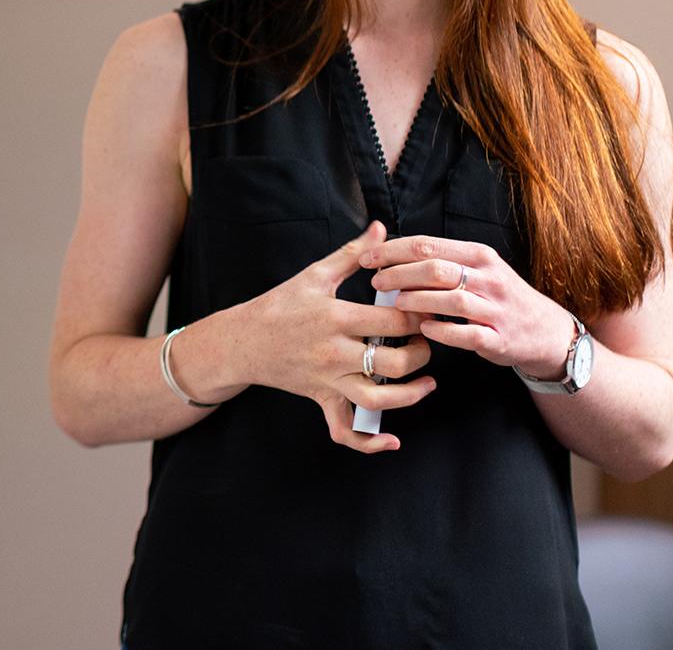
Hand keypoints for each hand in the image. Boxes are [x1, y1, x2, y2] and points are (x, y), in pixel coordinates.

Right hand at [239, 220, 435, 452]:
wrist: (242, 341)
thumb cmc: (279, 305)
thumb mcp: (314, 275)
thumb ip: (352, 254)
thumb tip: (380, 228)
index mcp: (336, 318)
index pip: (394, 321)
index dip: (420, 316)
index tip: (430, 309)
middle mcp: (334, 353)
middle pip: (395, 362)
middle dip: (422, 352)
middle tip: (427, 340)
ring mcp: (328, 380)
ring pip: (379, 399)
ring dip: (411, 395)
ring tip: (427, 381)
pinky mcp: (322, 399)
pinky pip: (345, 431)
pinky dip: (369, 442)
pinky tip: (392, 440)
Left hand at [360, 235, 577, 378]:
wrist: (545, 331)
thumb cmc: (499, 297)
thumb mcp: (478, 269)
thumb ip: (442, 260)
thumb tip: (392, 254)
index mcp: (479, 256)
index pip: (428, 245)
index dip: (393, 250)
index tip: (368, 257)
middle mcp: (489, 278)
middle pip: (436, 269)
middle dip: (399, 273)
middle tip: (376, 281)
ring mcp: (496, 309)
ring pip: (451, 299)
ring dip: (418, 300)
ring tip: (396, 303)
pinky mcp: (499, 338)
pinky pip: (467, 334)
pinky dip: (442, 331)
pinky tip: (424, 328)